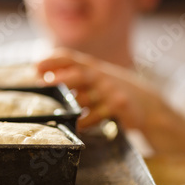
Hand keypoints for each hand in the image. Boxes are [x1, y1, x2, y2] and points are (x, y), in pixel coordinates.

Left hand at [36, 48, 152, 132]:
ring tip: (55, 112)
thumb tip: (42, 78)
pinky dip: (84, 122)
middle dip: (60, 78)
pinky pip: (95, 116)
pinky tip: (76, 126)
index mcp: (92, 67)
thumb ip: (74, 77)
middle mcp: (100, 77)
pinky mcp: (118, 107)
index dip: (52, 60)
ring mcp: (110, 91)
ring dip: (69, 106)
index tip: (35, 66)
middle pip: (79, 75)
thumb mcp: (97, 79)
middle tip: (42, 84)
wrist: (149, 105)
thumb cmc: (113, 92)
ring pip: (84, 99)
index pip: (70, 58)